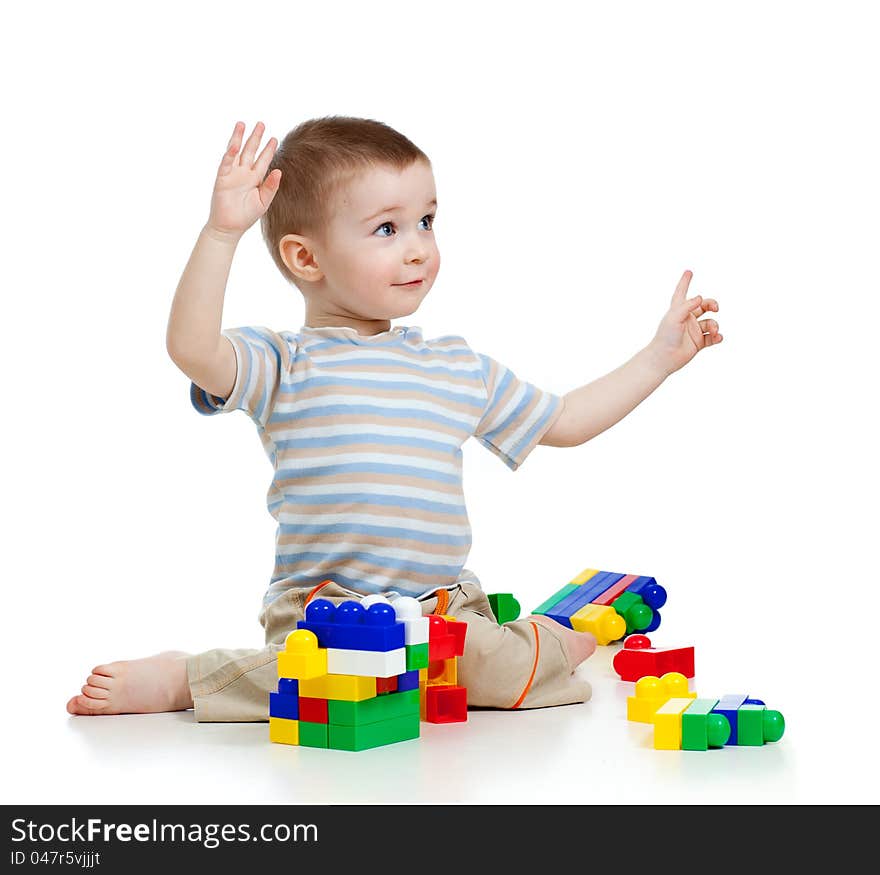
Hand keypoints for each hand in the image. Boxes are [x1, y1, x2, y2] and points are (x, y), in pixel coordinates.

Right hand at [206, 121, 280, 240]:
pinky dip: (230, 154)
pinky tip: (235, 144)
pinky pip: (226, 163)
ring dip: (239, 138)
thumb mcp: (263, 202)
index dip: (268, 150)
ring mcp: (232, 174)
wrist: (230, 227)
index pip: (263, 161)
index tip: (274, 138)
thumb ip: (271, 187)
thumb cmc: (246, 216)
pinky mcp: (222, 178)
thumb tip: (279, 171)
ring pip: (236, 152)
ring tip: (242, 124)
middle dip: (255, 138)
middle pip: (250, 151)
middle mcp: (244, 174)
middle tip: (261, 124)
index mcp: (255, 179)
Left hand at [649, 270, 722, 375]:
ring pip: (711, 323)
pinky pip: (712, 338)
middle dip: (713, 304)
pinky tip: (718, 337)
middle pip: (704, 306)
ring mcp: (693, 331)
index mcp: (678, 311)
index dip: (685, 282)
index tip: (688, 271)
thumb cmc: (665, 337)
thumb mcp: (674, 318)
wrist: (664, 358)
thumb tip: (700, 297)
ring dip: (715, 325)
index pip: (682, 293)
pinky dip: (717, 337)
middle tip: (716, 308)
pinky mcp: (698, 343)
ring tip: (714, 331)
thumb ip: (687, 306)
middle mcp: (687, 319)